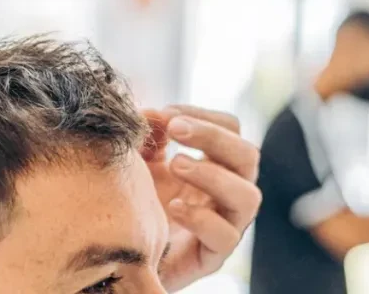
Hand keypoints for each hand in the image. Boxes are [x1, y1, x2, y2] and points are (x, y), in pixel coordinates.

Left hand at [141, 106, 261, 291]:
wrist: (120, 254)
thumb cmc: (135, 203)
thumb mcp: (138, 161)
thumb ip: (146, 135)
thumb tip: (153, 112)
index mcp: (214, 164)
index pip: (231, 129)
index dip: (204, 115)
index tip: (168, 114)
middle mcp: (226, 192)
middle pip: (247, 155)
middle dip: (212, 136)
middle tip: (175, 129)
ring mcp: (225, 224)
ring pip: (248, 196)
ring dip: (212, 174)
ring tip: (175, 164)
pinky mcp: (212, 256)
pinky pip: (226, 236)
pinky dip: (201, 218)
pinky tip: (173, 207)